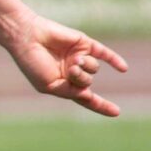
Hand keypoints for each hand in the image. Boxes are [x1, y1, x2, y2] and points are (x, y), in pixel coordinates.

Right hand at [0, 12, 129, 116]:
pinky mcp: (83, 43)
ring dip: (85, 66)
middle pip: (87, 83)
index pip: (85, 98)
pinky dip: (114, 60)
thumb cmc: (32, 63)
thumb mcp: (49, 85)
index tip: (116, 112)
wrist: (27, 38)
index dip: (101, 105)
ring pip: (94, 68)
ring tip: (73, 59)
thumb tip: (90, 95)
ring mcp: (78, 56)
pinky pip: (104, 53)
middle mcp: (72, 71)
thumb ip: (70, 92)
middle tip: (70, 70)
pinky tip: (123, 69)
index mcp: (63, 84)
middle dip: (81, 79)